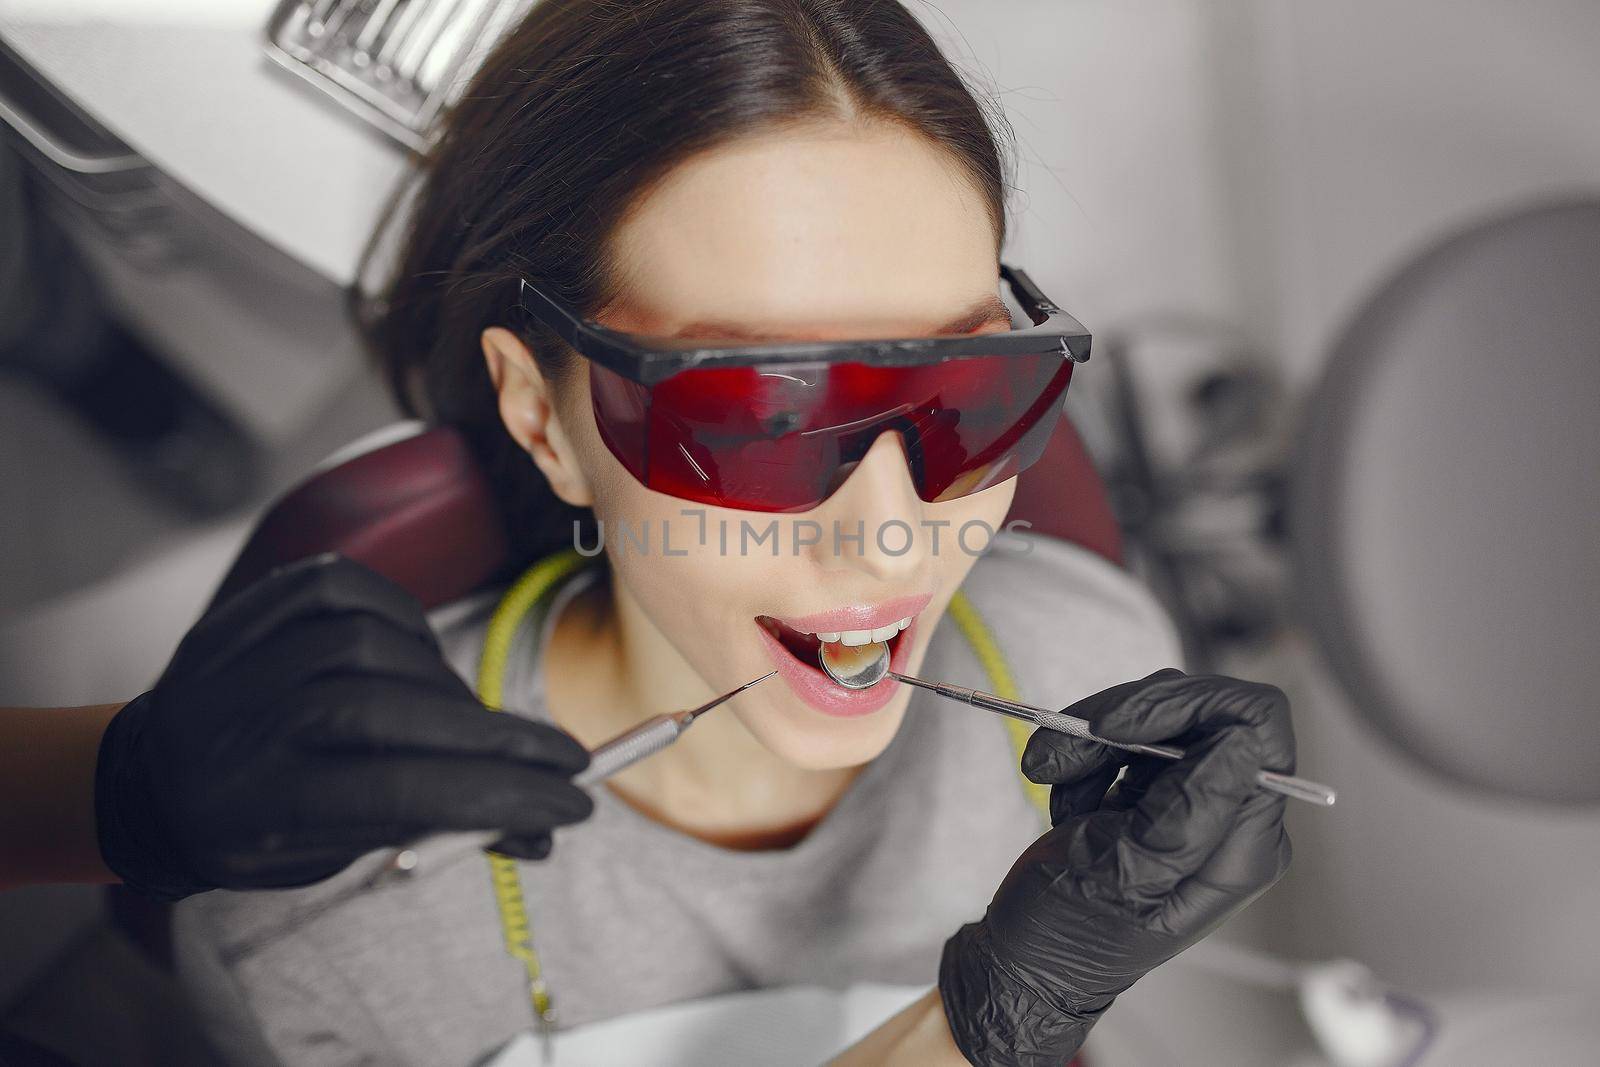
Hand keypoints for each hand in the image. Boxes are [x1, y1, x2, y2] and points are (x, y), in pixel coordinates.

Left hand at [95, 555, 592, 900]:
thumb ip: (432, 832)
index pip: (394, 792)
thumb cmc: (263, 828)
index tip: (570, 803)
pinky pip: (358, 592)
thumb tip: (544, 831)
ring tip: (472, 726)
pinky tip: (424, 659)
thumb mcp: (335, 854)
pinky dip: (409, 624)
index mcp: (253, 805)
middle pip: (389, 714)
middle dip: (494, 740)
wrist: (155, 775)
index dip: (493, 794)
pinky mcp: (258, 599)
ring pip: (380, 650)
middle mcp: (241, 720)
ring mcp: (244, 651)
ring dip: (449, 691)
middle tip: (565, 759)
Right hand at [937, 668, 1294, 1065]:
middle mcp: (1227, 818)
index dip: (1189, 705)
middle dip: (1121, 721)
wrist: (1026, 958)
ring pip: (1155, 718)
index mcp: (1241, 844)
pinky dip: (1084, 756)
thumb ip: (1189, 810)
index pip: (1256, 728)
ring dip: (1089, 742)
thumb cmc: (1070, 935)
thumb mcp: (1123, 875)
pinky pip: (1126, 738)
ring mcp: (1192, 802)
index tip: (1115, 725)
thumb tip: (1246, 743)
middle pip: (1201, 711)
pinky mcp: (1156, 794)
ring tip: (1050, 781)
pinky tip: (1064, 802)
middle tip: (1059, 753)